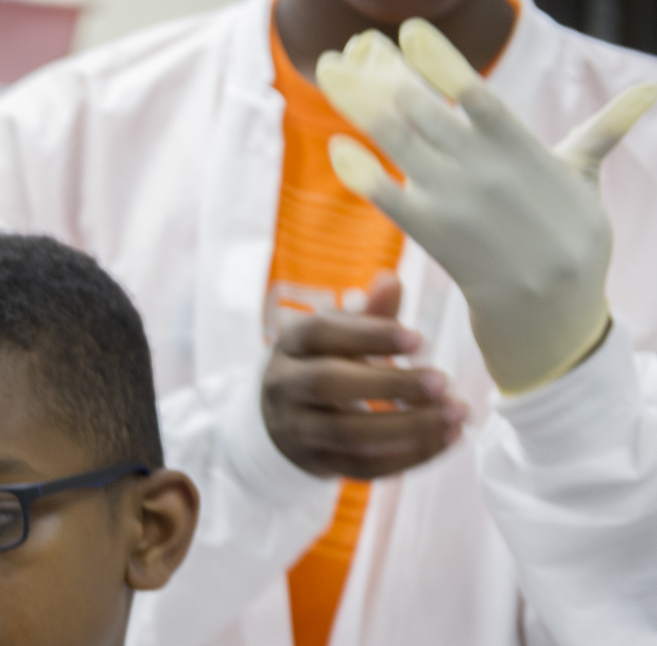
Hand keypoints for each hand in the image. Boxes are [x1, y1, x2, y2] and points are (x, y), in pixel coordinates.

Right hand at [261, 273, 467, 478]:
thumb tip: (390, 280)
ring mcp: (297, 430)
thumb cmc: (322, 365)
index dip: (369, 335)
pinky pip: (363, 467)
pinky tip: (447, 440)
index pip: (322, 333)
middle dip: (390, 384)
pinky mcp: (318, 464)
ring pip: (348, 434)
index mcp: (292, 345)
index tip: (419, 340)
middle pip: (329, 385)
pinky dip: (409, 457)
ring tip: (457, 416)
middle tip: (444, 382)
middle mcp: (285, 387)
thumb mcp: (337, 336)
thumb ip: (368, 314)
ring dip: (409, 428)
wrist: (281, 422)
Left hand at [317, 21, 656, 392]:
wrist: (550, 306)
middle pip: (421, 106)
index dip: (438, 57)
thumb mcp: (585, 175)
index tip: (408, 30)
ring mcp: (453, 199)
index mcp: (518, 143)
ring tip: (329, 71)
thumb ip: (603, 128)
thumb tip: (651, 88)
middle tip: (349, 47)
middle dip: (381, 72)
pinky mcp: (430, 234)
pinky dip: (362, 172)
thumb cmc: (569, 234)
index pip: (471, 88)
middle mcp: (481, 165)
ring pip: (397, 139)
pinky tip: (338, 147)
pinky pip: (387, 197)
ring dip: (358, 102)